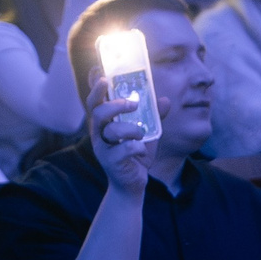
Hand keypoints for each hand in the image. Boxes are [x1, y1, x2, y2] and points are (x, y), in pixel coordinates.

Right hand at [86, 73, 153, 194]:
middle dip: (114, 104)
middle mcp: (100, 133)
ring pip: (110, 131)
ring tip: (141, 133)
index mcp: (105, 122)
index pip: (95, 100)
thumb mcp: (148, 132)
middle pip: (97, 112)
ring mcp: (103, 148)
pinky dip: (136, 148)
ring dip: (130, 129)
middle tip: (132, 104)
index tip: (103, 75)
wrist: (132, 184)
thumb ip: (154, 116)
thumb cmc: (135, 154)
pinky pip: (123, 150)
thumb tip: (164, 100)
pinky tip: (142, 152)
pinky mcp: (111, 162)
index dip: (96, 87)